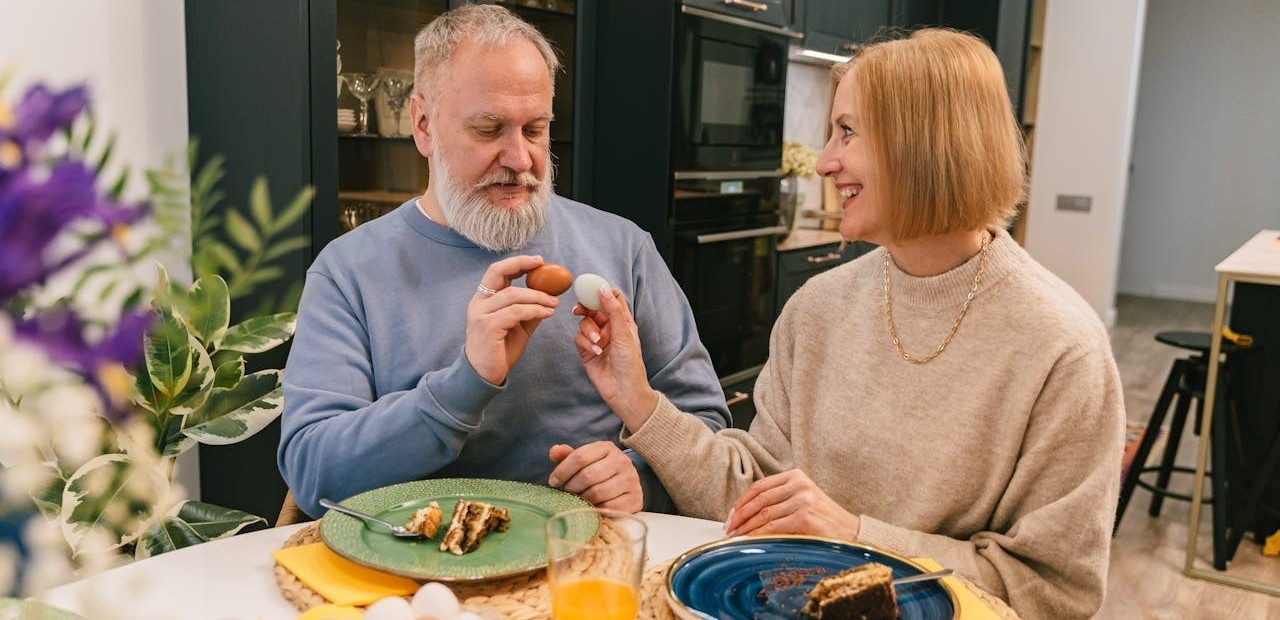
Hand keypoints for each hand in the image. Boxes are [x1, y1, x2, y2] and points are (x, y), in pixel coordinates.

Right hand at [465, 255, 558, 384]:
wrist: (484, 375)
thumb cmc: (500, 350)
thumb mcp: (518, 327)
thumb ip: (529, 311)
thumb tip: (549, 297)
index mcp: (483, 300)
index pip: (497, 272)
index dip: (517, 262)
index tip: (538, 261)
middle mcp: (478, 304)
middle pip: (498, 273)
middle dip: (521, 265)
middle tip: (544, 267)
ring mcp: (481, 315)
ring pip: (512, 295)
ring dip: (537, 296)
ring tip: (554, 302)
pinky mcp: (488, 327)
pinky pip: (515, 312)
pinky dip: (535, 310)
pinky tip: (547, 313)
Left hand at [547, 442, 642, 512]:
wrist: (625, 486)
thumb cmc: (598, 472)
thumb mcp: (583, 461)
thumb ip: (567, 456)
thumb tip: (554, 451)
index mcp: (606, 447)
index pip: (580, 457)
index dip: (562, 471)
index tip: (553, 482)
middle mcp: (621, 461)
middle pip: (588, 475)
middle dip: (571, 487)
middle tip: (565, 494)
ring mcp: (630, 479)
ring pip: (598, 492)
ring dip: (582, 499)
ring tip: (577, 501)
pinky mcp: (635, 498)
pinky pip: (609, 507)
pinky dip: (596, 510)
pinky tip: (591, 509)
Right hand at [572, 286, 656, 430]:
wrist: (623, 391)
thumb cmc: (630, 364)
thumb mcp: (624, 334)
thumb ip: (613, 310)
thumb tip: (604, 289)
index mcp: (623, 321)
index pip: (612, 299)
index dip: (602, 291)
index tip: (591, 288)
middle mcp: (609, 328)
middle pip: (593, 309)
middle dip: (586, 308)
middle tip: (578, 309)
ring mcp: (597, 339)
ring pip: (584, 324)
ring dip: (588, 331)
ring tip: (597, 342)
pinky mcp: (586, 351)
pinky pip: (579, 338)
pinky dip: (585, 342)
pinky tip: (595, 351)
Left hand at [724, 469, 859, 539]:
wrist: (852, 533)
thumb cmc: (826, 520)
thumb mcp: (804, 499)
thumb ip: (781, 499)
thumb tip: (747, 512)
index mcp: (797, 476)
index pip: (760, 486)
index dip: (742, 501)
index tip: (731, 514)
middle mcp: (799, 485)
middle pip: (759, 499)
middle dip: (740, 515)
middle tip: (729, 528)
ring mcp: (802, 500)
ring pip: (763, 514)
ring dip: (745, 528)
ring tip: (735, 537)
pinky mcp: (804, 518)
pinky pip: (772, 528)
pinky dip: (756, 535)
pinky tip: (748, 541)